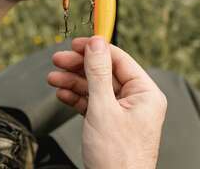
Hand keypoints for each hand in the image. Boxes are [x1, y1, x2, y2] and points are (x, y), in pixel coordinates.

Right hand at [48, 37, 166, 168]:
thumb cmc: (117, 158)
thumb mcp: (103, 108)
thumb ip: (98, 73)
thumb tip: (97, 43)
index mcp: (146, 94)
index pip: (120, 60)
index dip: (96, 49)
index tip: (75, 43)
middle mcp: (138, 101)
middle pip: (106, 73)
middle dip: (80, 67)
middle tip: (57, 60)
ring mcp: (125, 114)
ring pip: (97, 89)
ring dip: (74, 82)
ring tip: (53, 78)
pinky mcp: (112, 125)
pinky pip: (95, 104)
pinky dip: (78, 99)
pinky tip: (62, 93)